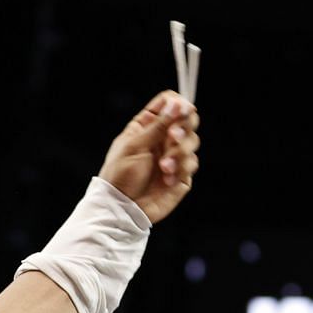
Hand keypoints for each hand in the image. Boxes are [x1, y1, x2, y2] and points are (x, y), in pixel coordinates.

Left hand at [97, 90, 201, 224]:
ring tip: (163, 167)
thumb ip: (159, 125)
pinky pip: (192, 163)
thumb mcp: (135, 146)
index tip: (180, 108)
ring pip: (192, 141)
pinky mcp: (181, 174)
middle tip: (173, 137)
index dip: (177, 103)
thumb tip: (178, 103)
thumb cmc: (120, 176)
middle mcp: (163, 138)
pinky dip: (181, 169)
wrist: (123, 208)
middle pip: (187, 119)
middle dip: (183, 127)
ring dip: (179, 152)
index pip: (169, 103)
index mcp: (148, 126)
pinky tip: (166, 180)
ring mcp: (173, 155)